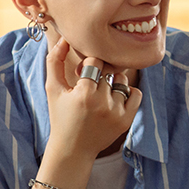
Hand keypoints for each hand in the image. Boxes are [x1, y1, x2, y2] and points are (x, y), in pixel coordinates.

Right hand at [42, 27, 140, 166]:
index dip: (89, 65)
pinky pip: (136, 93)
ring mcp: (117, 112)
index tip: (82, 74)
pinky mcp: (127, 119)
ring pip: (122, 80)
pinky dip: (128, 92)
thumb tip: (64, 39)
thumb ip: (53, 61)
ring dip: (113, 83)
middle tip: (91, 84)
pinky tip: (114, 98)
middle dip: (100, 74)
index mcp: (84, 93)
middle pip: (109, 70)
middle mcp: (103, 102)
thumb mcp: (52, 89)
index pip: (95, 61)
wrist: (73, 148)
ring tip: (100, 94)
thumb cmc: (60, 116)